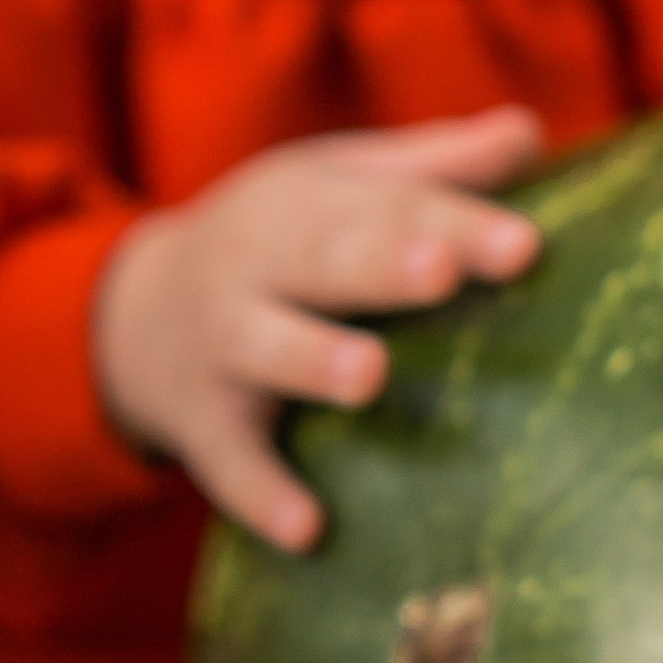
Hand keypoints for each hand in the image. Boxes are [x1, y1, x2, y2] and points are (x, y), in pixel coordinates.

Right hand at [92, 108, 545, 550]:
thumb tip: (531, 131)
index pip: (391, 205)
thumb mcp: (337, 186)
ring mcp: (224, 346)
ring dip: (312, 360)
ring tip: (369, 376)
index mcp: (308, 203)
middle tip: (439, 271)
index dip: (457, 223)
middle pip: (322, 259)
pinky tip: (308, 531)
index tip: (525, 246)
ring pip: (266, 348)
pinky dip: (261, 494)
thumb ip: (433, 166)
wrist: (131, 312)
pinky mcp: (201, 423)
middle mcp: (260, 266)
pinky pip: (228, 462)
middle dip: (379, 264)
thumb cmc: (278, 243)